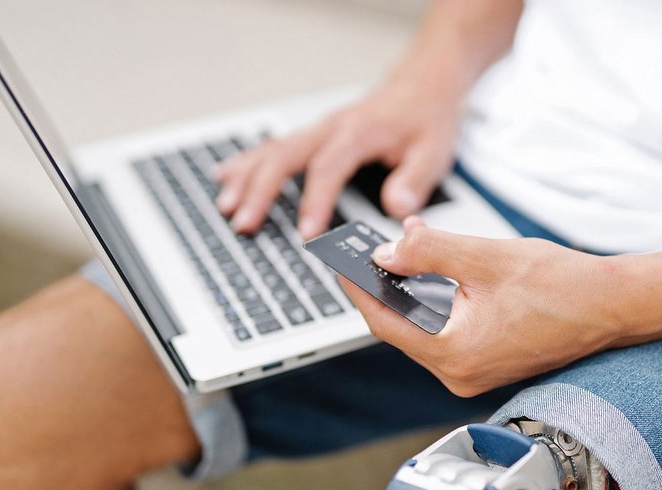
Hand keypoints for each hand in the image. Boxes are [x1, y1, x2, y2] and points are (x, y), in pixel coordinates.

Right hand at [214, 77, 462, 238]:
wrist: (423, 84)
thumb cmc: (426, 117)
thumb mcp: (434, 151)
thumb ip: (414, 181)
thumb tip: (395, 209)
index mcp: (359, 133)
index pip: (328, 168)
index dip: (314, 202)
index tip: (306, 234)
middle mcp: (332, 128)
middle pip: (285, 157)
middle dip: (260, 191)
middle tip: (244, 223)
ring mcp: (319, 129)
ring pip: (272, 150)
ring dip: (246, 178)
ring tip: (226, 206)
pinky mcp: (314, 133)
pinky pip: (274, 146)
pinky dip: (248, 162)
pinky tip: (226, 176)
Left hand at [339, 218, 634, 396]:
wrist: (613, 306)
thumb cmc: (561, 285)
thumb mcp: (484, 257)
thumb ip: (428, 252)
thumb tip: (386, 252)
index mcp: (454, 355)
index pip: (384, 322)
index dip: (358, 289)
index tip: (339, 264)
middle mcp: (460, 375)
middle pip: (401, 329)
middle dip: (384, 288)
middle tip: (366, 254)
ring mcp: (474, 374)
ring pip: (422, 332)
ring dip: (409, 296)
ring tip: (396, 258)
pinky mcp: (487, 364)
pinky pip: (445, 336)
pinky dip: (433, 307)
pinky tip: (431, 278)